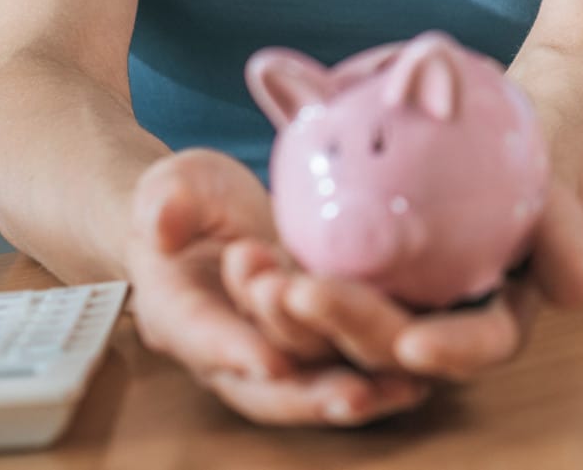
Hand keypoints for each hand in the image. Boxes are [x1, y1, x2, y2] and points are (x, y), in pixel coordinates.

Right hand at [121, 150, 427, 425]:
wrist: (209, 216)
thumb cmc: (189, 199)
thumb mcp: (174, 185)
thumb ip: (166, 201)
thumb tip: (160, 223)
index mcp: (179, 312)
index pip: (203, 336)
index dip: (235, 351)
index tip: (270, 362)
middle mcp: (227, 345)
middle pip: (261, 386)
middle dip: (308, 396)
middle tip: (354, 396)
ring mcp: (272, 346)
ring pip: (307, 385)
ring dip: (351, 393)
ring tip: (400, 392)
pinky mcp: (313, 338)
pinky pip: (341, 365)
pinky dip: (378, 375)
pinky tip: (422, 378)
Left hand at [220, 165, 582, 388]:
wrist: (495, 151)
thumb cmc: (531, 172)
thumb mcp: (557, 196)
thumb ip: (564, 235)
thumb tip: (577, 293)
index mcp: (494, 320)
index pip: (477, 347)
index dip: (447, 351)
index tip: (412, 340)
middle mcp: (433, 328)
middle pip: (388, 344)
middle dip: (342, 327)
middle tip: (300, 291)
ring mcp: (382, 308)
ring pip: (335, 331)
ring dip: (292, 315)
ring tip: (258, 276)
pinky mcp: (342, 286)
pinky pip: (305, 295)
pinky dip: (276, 283)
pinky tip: (245, 260)